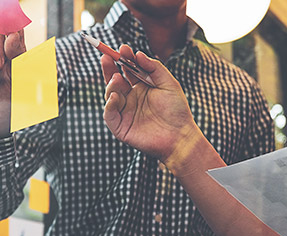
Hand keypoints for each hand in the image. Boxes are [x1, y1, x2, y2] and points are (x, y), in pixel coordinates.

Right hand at [101, 45, 199, 163]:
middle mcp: (130, 98)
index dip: (123, 59)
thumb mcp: (169, 83)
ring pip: (110, 95)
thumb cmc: (176, 110)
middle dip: (109, 68)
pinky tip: (115, 96)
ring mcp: (124, 112)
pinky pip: (109, 114)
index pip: (126, 70)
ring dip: (111, 85)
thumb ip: (154, 67)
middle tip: (106, 56)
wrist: (180, 136)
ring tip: (117, 78)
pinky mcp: (120, 127)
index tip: (122, 48)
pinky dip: (109, 104)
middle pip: (114, 80)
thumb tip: (138, 54)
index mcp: (140, 87)